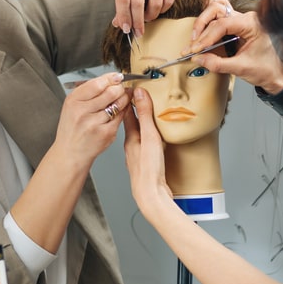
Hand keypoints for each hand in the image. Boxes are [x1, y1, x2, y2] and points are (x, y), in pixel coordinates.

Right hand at [53, 72, 129, 161]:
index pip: (97, 84)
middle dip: (119, 88)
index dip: (111, 78)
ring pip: (118, 104)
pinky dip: (122, 112)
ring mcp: (94, 123)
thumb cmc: (72, 128)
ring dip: (124, 99)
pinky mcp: (106, 133)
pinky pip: (121, 117)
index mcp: (73, 101)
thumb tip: (110, 78)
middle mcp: (82, 112)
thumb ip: (88, 91)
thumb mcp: (72, 106)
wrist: (70, 153)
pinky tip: (119, 112)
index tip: (117, 77)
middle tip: (120, 89)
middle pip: (110, 92)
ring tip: (121, 99)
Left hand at [113, 0, 185, 37]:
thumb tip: (118, 23)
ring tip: (149, 17)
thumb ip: (123, 0)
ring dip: (151, 16)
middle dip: (137, 22)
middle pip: (137, 3)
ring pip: (155, 4)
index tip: (126, 29)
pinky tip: (159, 8)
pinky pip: (168, 1)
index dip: (123, 16)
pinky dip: (163, 9)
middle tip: (138, 32)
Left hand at [122, 88, 171, 210]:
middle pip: (132, 123)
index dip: (130, 99)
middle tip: (142, 97)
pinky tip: (155, 139)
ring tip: (150, 115)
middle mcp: (131, 146)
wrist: (151, 196)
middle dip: (137, 109)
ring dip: (143, 123)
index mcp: (131, 137)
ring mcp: (137, 156)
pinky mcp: (145, 165)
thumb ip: (145, 115)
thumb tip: (139, 94)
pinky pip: (145, 145)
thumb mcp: (149, 137)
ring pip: (138, 134)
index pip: (127, 113)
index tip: (133, 88)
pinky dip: (149, 137)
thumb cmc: (149, 170)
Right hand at [186, 0, 282, 92]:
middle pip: (216, 13)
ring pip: (215, 10)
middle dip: (201, 30)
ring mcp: (239, 20)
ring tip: (195, 40)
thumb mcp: (240, 68)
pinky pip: (217, 16)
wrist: (274, 74)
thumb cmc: (265, 68)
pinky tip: (200, 33)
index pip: (223, 24)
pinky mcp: (234, 25)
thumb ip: (217, 63)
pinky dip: (207, 22)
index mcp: (252, 24)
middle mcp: (246, 18)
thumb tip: (198, 58)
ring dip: (202, 24)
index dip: (207, 37)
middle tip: (193, 47)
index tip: (196, 49)